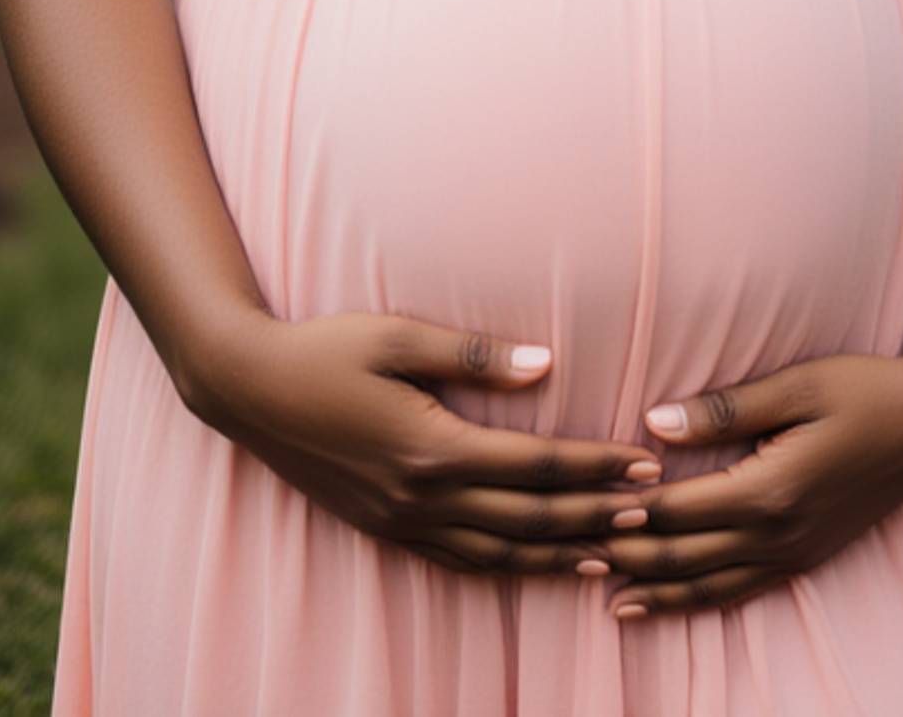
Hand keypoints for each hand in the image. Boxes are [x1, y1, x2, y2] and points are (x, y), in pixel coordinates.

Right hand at [186, 309, 665, 579]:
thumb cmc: (325, 349)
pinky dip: (509, 566)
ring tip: (614, 552)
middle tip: (653, 512)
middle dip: (594, 517)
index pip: (535, 467)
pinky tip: (537, 563)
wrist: (248, 390)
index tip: (644, 464)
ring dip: (560, 553)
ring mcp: (402, 520)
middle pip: (528, 519)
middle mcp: (421, 497)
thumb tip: (546, 365)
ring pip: (499, 553)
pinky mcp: (388, 528)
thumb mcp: (396, 336)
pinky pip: (461, 560)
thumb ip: (472, 355)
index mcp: (431, 448)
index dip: (595, 468)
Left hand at [597, 337, 902, 619]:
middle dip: (623, 554)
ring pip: (706, 586)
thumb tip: (653, 424)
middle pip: (683, 555)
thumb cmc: (864, 388)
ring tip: (594, 588)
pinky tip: (655, 601)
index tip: (576, 502)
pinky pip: (736, 592)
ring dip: (649, 587)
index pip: (678, 510)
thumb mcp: (798, 384)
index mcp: (772, 490)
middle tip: (565, 547)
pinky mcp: (803, 557)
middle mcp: (779, 533)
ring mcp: (793, 553)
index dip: (624, 509)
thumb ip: (725, 409)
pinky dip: (690, 600)